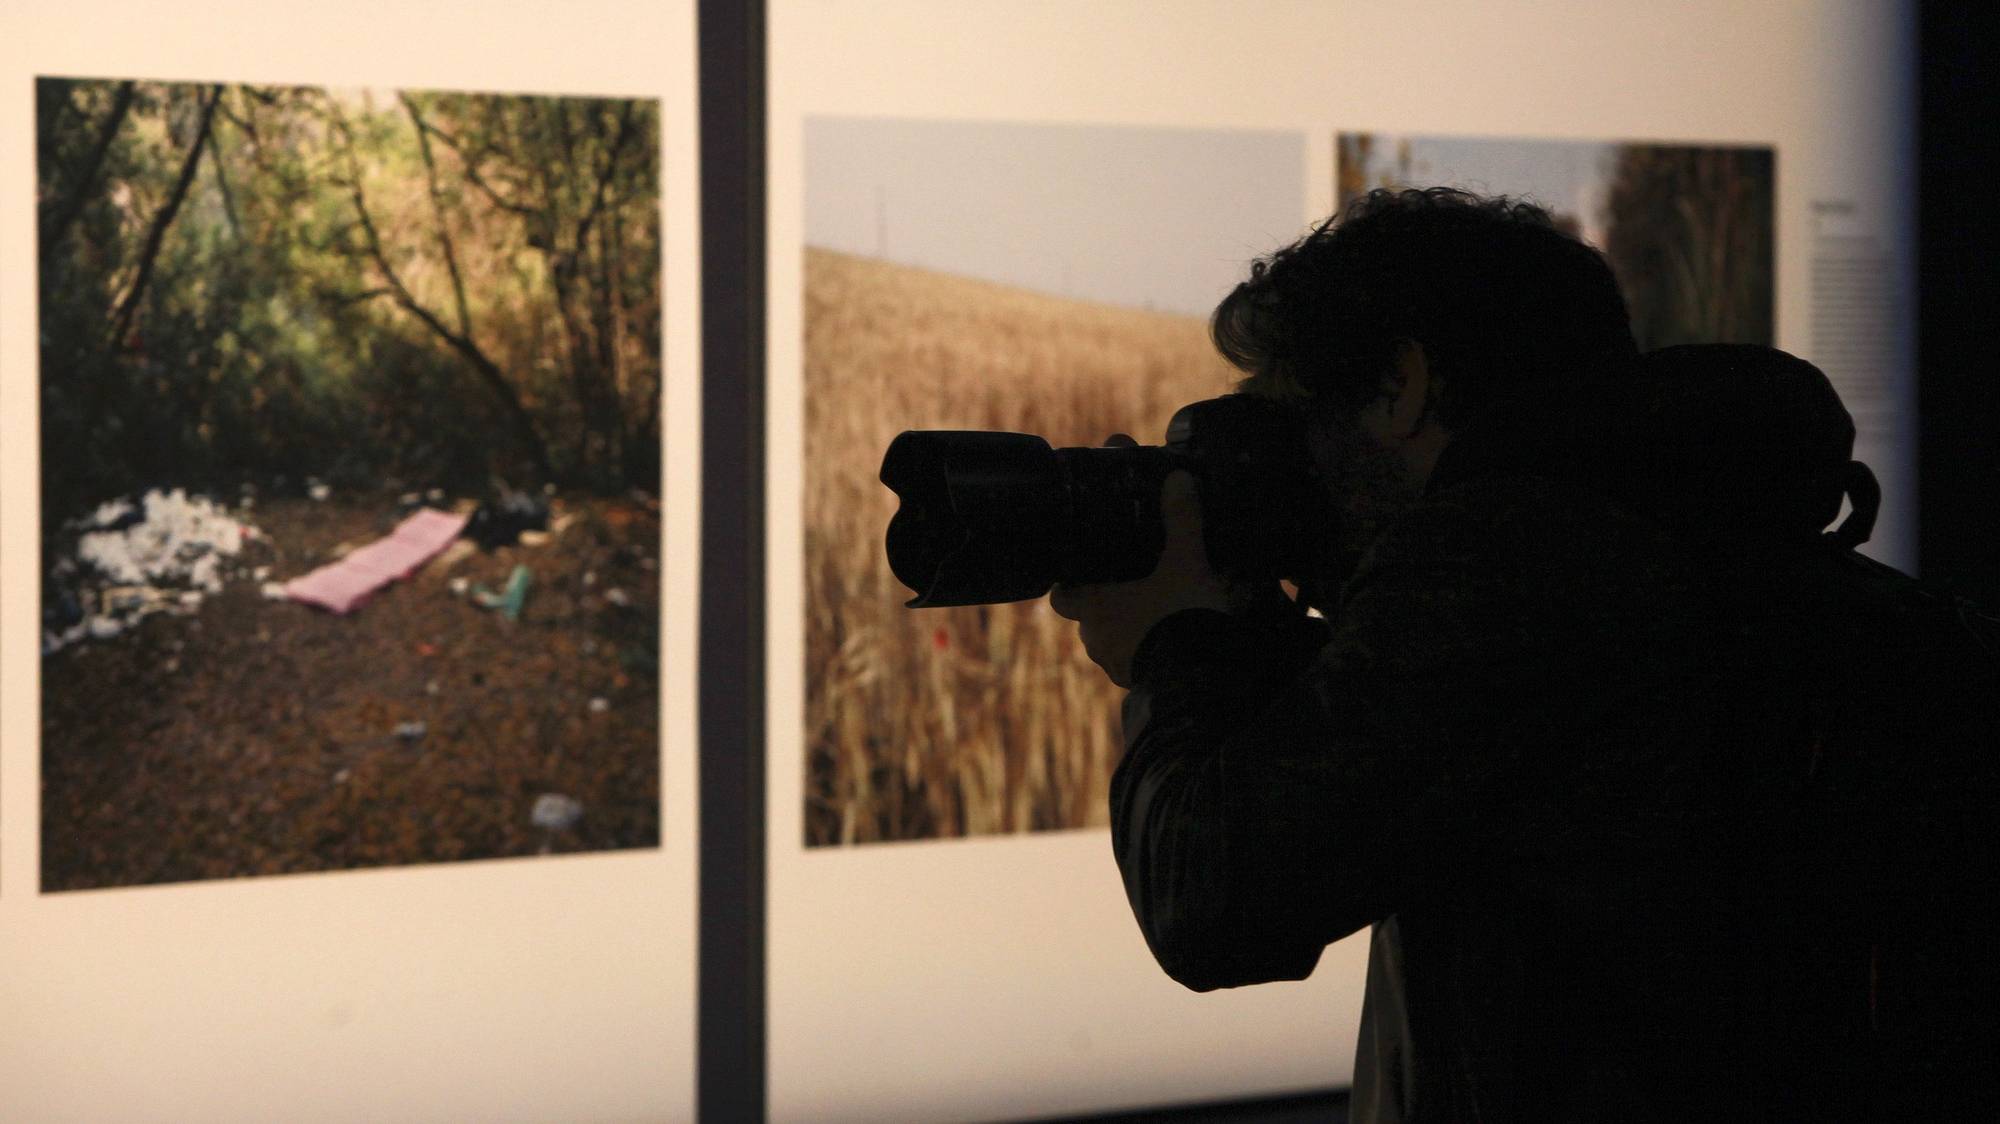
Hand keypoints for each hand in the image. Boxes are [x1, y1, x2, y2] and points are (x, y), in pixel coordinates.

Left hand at [1049, 435, 1233, 687]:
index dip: (1069, 585)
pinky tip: (1175, 641)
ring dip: (1132, 628)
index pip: (1062, 596)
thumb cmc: (1181, 616)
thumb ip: (1181, 521)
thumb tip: (1177, 479)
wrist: (1200, 680)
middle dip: (1111, 604)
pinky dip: (1150, 651)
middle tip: (1137, 586)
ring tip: (1163, 613)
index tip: (1082, 573)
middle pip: (1090, 617)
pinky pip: (1137, 662)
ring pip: (1114, 641)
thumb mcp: (1186, 562)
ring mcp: (1115, 665)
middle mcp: (1096, 639)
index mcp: (1095, 607)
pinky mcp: (1138, 684)